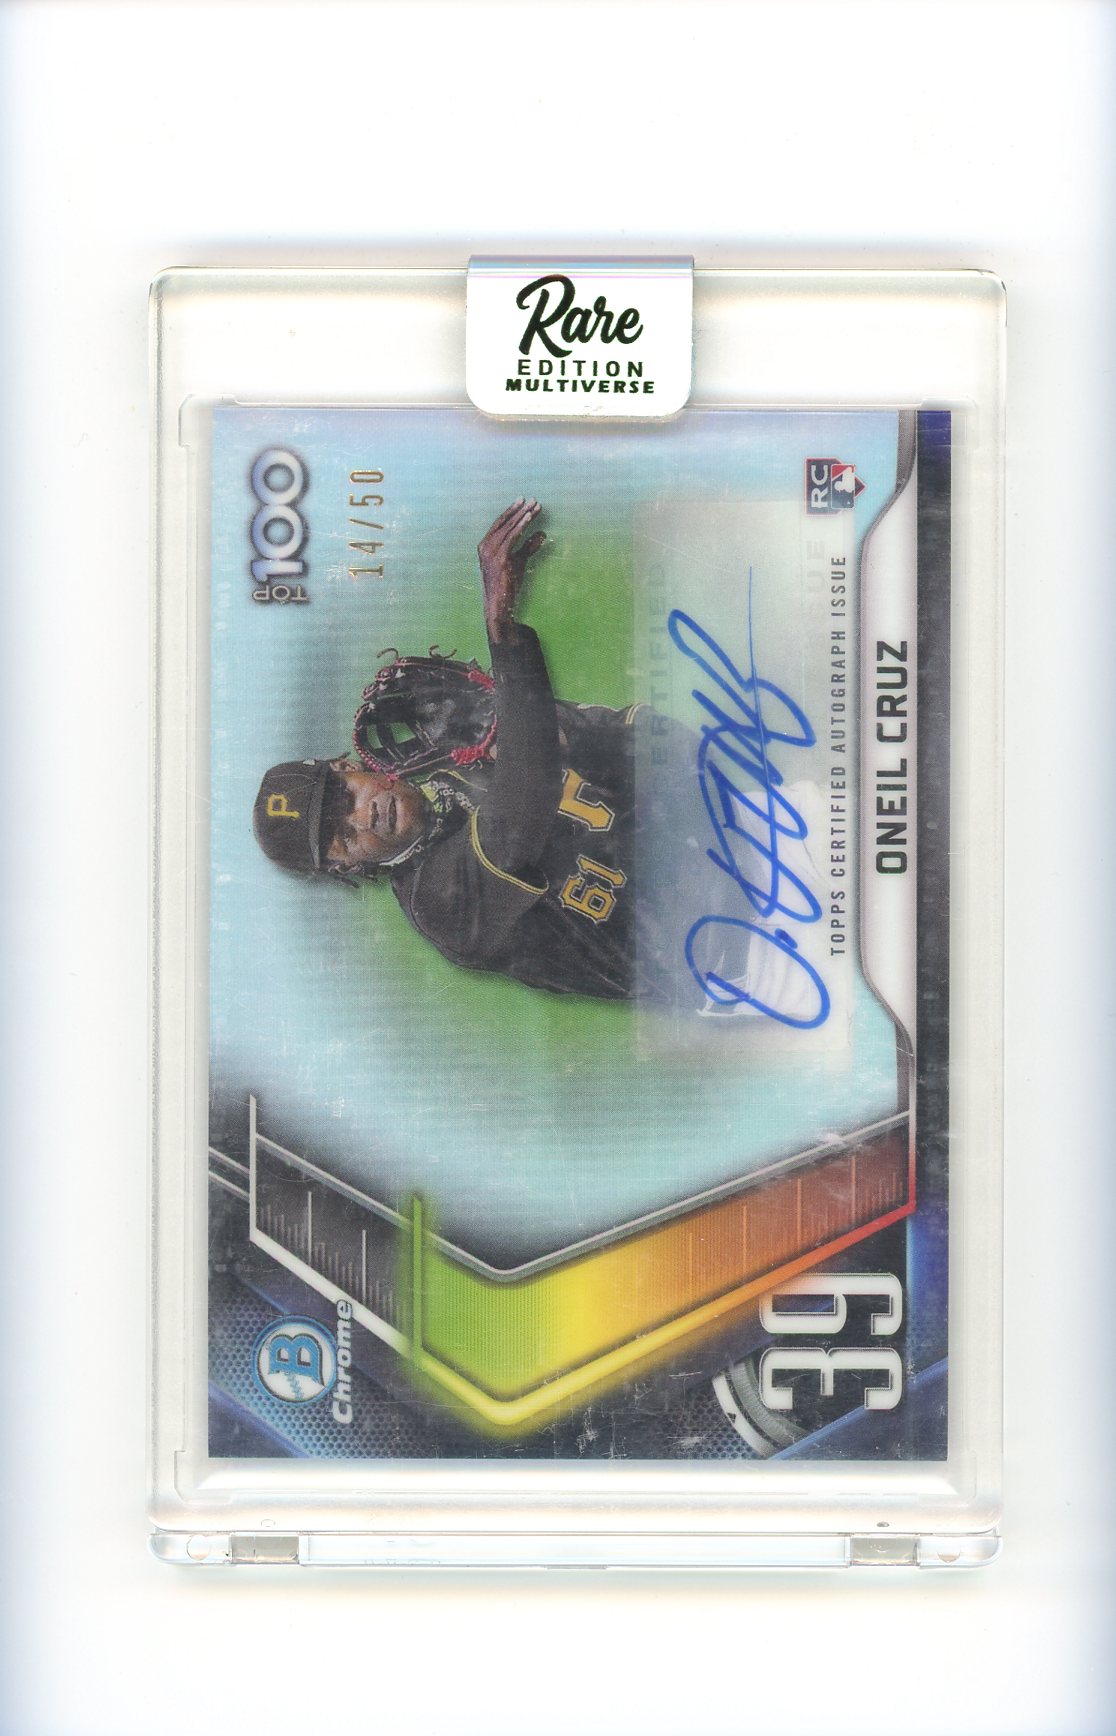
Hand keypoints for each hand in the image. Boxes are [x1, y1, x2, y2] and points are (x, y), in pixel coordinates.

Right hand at [477, 498, 544, 641]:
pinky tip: (529, 518)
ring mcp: (490, 552)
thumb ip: (528, 547)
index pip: (499, 524)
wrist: (499, 604)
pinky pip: (511, 537)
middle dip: (519, 510)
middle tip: (533, 500)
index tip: (524, 501)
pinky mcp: (499, 558)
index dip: (512, 512)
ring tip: (535, 506)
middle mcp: (484, 547)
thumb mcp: (518, 561)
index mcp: (485, 545)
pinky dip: (520, 526)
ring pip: (508, 528)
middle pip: (504, 523)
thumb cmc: (507, 584)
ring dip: (523, 516)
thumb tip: (542, 533)